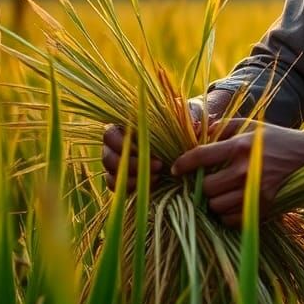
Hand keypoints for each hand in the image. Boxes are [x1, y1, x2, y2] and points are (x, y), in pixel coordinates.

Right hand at [100, 89, 235, 192]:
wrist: (187, 136)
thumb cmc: (184, 119)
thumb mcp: (189, 114)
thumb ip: (190, 117)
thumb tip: (196, 127)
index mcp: (125, 125)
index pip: (109, 135)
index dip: (123, 145)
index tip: (148, 150)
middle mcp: (117, 145)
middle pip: (108, 158)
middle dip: (132, 165)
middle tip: (159, 166)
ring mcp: (120, 163)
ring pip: (111, 175)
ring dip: (133, 178)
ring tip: (159, 176)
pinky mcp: (126, 179)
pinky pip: (119, 188)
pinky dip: (132, 189)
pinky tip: (153, 185)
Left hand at [171, 119, 303, 227]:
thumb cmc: (276, 138)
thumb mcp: (251, 125)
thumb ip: (223, 126)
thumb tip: (199, 131)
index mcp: (240, 146)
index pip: (201, 157)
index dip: (182, 164)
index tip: (175, 168)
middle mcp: (246, 170)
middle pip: (207, 188)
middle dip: (201, 185)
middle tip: (204, 181)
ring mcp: (255, 192)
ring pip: (217, 207)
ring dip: (213, 201)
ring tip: (218, 192)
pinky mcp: (264, 207)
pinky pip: (232, 219)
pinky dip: (227, 214)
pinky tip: (231, 202)